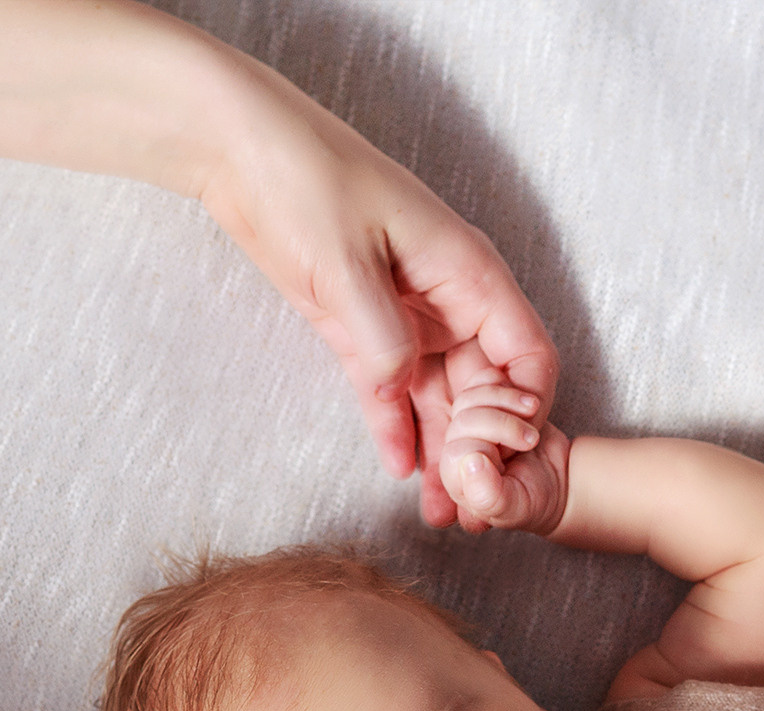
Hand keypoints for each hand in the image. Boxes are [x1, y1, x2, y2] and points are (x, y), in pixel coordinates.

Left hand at [195, 61, 558, 527]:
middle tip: (468, 509)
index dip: (525, 411)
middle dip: (482, 451)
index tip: (504, 459)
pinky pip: (390, 390)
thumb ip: (381, 337)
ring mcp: (407, 315)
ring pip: (440, 398)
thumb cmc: (302, 177)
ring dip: (442, 453)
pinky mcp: (361, 327)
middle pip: (486, 390)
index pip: (527, 355)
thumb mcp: (345, 262)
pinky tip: (401, 470)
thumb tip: (402, 388)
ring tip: (438, 511)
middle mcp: (449, 300)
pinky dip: (397, 429)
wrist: (236, 146)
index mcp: (467, 273)